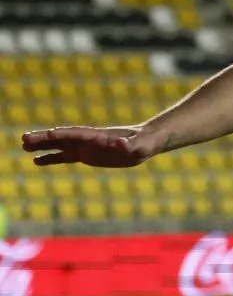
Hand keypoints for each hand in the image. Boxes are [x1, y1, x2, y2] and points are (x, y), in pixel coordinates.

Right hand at [22, 126, 156, 167]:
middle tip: (23, 139)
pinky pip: (65, 157)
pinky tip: (37, 161)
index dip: (62, 135)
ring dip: (43, 147)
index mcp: (98, 136)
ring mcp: (86, 147)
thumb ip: (127, 145)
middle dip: (44, 139)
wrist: (146, 142)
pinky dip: (51, 159)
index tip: (46, 135)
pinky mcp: (87, 155)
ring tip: (23, 148)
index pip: (76, 134)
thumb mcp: (137, 146)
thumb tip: (119, 143)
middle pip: (62, 138)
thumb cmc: (143, 143)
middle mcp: (88, 140)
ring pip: (60, 146)